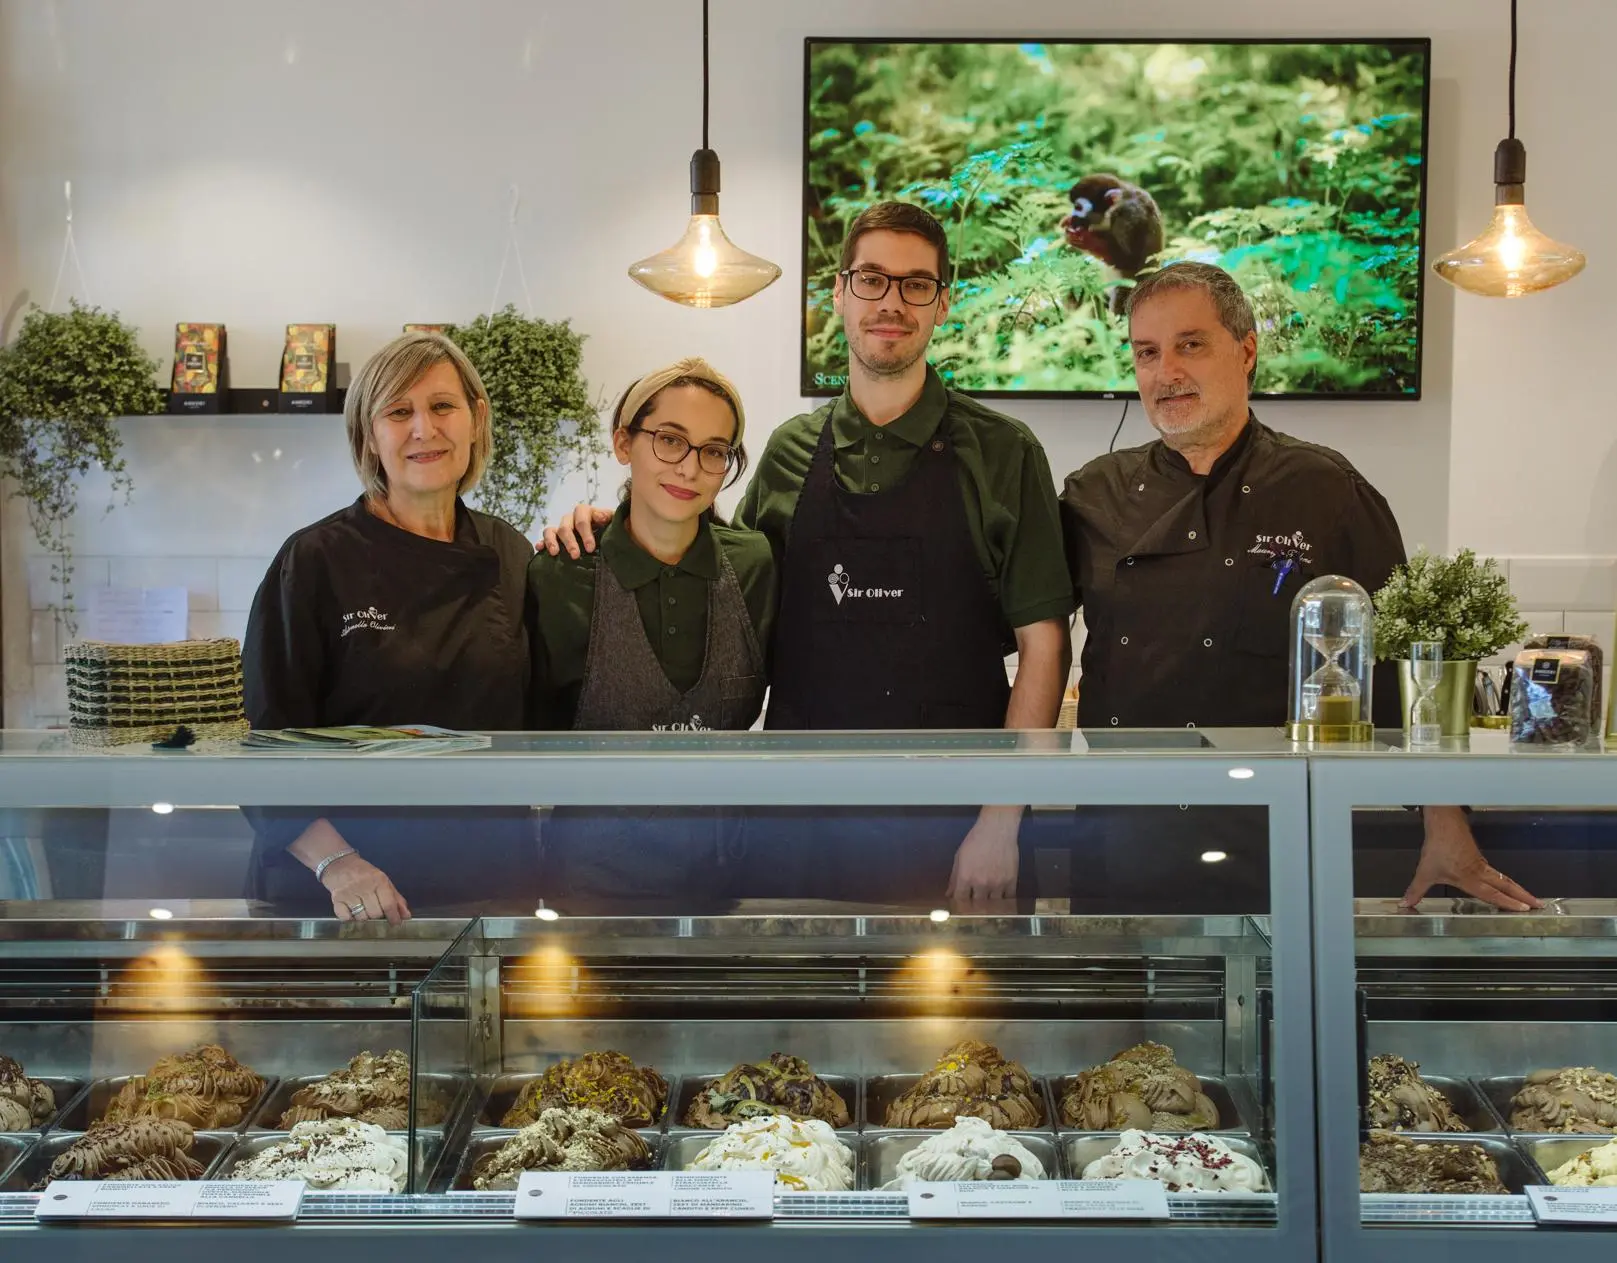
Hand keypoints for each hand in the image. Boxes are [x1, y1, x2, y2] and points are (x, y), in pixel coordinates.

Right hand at [320, 852, 411, 924]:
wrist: (340, 864)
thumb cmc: (365, 874)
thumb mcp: (383, 881)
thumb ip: (396, 898)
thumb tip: (406, 916)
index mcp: (379, 880)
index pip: (388, 904)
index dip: (393, 916)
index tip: (395, 924)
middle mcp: (364, 886)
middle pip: (375, 913)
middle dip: (377, 916)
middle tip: (375, 910)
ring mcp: (349, 893)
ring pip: (361, 918)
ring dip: (364, 918)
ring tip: (363, 908)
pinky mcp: (336, 899)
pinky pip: (346, 918)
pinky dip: (350, 918)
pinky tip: (351, 911)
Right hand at [540, 503, 612, 558]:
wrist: (608, 535)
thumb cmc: (612, 529)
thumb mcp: (613, 522)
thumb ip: (608, 518)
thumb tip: (600, 516)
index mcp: (586, 512)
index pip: (582, 518)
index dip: (585, 533)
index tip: (590, 548)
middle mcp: (571, 519)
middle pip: (565, 527)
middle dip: (570, 541)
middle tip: (575, 555)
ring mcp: (561, 527)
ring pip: (551, 530)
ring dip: (552, 541)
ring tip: (555, 553)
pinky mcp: (554, 538)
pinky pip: (544, 537)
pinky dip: (541, 542)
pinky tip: (539, 549)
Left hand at [946, 808, 1021, 901]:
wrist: (997, 829)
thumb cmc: (976, 840)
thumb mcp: (959, 857)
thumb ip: (954, 877)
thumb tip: (949, 893)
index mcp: (966, 877)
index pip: (960, 900)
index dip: (959, 906)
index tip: (960, 908)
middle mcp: (981, 883)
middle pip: (976, 905)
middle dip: (974, 908)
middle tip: (974, 908)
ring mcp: (997, 883)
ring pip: (993, 905)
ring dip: (989, 905)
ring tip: (988, 905)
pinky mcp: (1011, 881)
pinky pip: (1008, 898)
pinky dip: (1004, 901)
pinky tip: (1001, 901)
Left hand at [1401, 806, 1540, 912]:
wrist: (1444, 824)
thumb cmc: (1437, 847)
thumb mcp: (1424, 871)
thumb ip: (1416, 890)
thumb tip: (1405, 903)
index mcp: (1469, 878)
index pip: (1491, 894)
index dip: (1507, 902)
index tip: (1524, 909)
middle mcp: (1480, 872)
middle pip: (1505, 886)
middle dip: (1522, 897)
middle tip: (1538, 905)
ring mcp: (1482, 865)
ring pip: (1503, 879)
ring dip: (1517, 889)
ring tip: (1530, 899)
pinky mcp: (1479, 859)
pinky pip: (1496, 873)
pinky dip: (1506, 881)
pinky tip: (1507, 886)